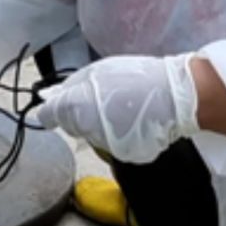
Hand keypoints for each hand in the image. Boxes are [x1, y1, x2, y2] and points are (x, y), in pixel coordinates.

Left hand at [36, 54, 199, 163]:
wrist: (176, 96)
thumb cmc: (137, 77)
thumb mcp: (98, 71)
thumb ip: (71, 87)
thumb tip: (50, 98)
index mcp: (77, 106)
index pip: (48, 116)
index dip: (50, 111)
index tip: (54, 108)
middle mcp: (87, 130)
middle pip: (71, 125)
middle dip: (79, 114)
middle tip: (103, 97)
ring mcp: (106, 145)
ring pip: (92, 136)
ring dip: (100, 124)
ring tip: (124, 107)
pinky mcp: (123, 155)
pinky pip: (113, 144)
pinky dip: (119, 134)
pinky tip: (134, 120)